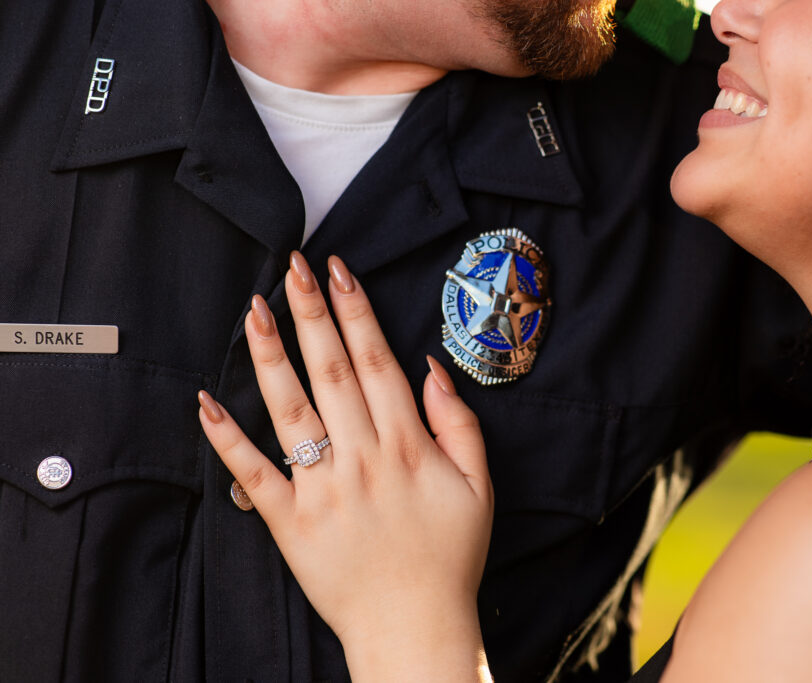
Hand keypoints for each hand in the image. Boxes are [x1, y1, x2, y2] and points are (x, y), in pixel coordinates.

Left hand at [198, 252, 492, 680]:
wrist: (414, 627)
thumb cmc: (449, 557)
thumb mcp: (479, 486)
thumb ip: (459, 423)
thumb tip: (432, 369)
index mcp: (407, 446)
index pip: (377, 362)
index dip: (356, 313)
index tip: (338, 273)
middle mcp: (362, 458)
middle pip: (331, 371)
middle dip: (311, 313)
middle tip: (292, 268)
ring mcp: (321, 489)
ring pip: (290, 409)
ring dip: (270, 355)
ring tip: (254, 310)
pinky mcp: (289, 522)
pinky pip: (253, 474)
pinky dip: (227, 438)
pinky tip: (206, 402)